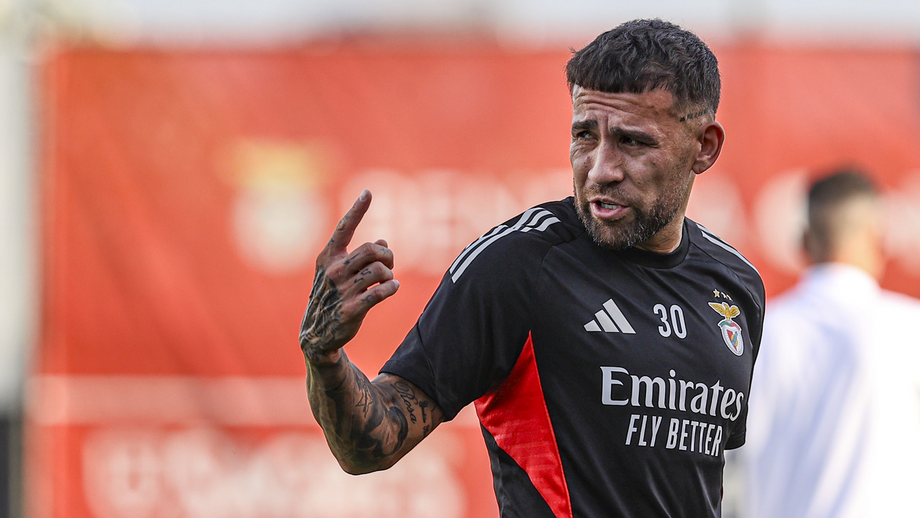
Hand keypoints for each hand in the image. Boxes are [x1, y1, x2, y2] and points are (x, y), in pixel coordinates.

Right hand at [299, 190, 398, 364]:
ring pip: (379, 271)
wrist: (317, 334)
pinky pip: (380, 292)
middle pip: (372, 250)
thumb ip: (358, 256)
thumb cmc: (332, 297)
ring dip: (389, 275)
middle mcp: (333, 271)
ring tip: (388, 281)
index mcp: (328, 258)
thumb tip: (384, 241)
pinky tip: (392, 288)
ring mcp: (341, 291)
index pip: (344, 228)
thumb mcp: (339, 274)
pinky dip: (391, 288)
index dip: (357, 209)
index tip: (368, 192)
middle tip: (390, 264)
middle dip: (388, 256)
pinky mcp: (351, 309)